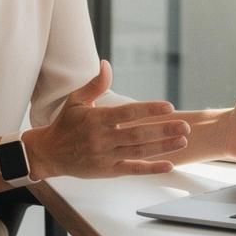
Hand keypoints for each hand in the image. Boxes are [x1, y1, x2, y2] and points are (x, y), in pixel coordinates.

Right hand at [26, 61, 189, 178]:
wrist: (50, 153)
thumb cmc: (66, 124)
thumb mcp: (76, 100)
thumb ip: (94, 84)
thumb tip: (106, 64)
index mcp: (96, 119)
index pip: (127, 113)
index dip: (149, 110)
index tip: (169, 106)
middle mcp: (102, 139)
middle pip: (138, 134)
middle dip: (163, 130)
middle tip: (185, 126)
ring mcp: (106, 156)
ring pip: (139, 152)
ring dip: (163, 147)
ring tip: (182, 140)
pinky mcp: (108, 171)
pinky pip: (133, 169)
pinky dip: (151, 168)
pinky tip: (169, 164)